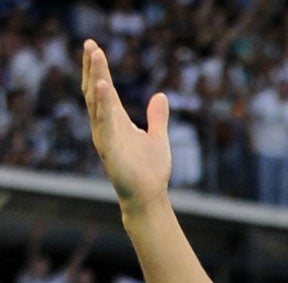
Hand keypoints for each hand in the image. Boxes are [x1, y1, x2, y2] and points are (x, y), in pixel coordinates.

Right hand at [81, 40, 172, 211]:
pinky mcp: (109, 149)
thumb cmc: (151, 170)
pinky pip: (103, 123)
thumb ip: (157, 117)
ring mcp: (105, 136)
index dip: (100, 69)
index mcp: (116, 120)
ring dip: (97, 78)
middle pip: (96, 90)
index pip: (105, 89)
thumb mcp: (158, 137)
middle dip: (93, 67)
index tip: (94, 47)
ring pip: (97, 102)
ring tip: (96, 57)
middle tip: (90, 43)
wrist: (149, 196)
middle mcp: (106, 125)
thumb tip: (161, 95)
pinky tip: (103, 87)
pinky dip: (102, 105)